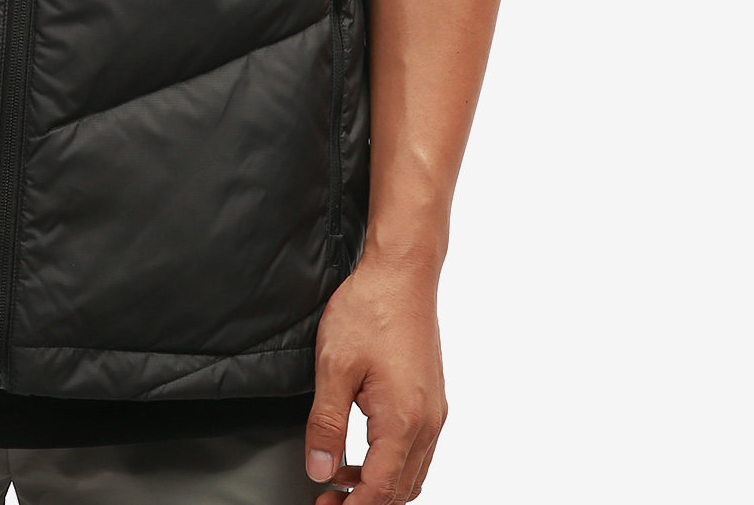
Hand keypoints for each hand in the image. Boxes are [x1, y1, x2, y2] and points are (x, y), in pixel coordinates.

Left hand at [305, 253, 447, 503]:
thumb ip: (326, 424)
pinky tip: (364, 451)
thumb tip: (319, 469)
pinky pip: (417, 448)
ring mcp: (434, 411)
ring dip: (379, 484)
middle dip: (365, 502)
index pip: (381, 490)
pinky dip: (392, 462)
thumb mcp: (334, 366)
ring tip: (340, 479)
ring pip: (412, 472)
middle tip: (328, 501)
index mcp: (404, 420)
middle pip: (401, 490)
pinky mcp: (431, 398)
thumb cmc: (371, 309)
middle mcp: (428, 422)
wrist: (402, 272)